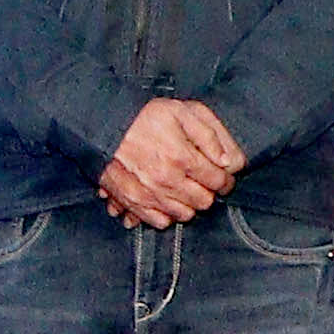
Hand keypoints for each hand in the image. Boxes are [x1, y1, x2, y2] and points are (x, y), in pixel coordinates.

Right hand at [99, 96, 239, 228]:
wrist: (103, 124)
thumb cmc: (144, 115)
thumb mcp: (183, 112)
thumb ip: (210, 136)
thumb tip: (229, 162)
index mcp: (182, 157)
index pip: (219, 182)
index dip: (226, 179)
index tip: (223, 175)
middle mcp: (167, 181)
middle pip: (204, 202)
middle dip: (208, 191)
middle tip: (202, 180)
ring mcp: (149, 194)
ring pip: (184, 215)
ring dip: (188, 204)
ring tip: (183, 187)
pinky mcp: (132, 202)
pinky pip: (159, 221)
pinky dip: (166, 214)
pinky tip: (165, 198)